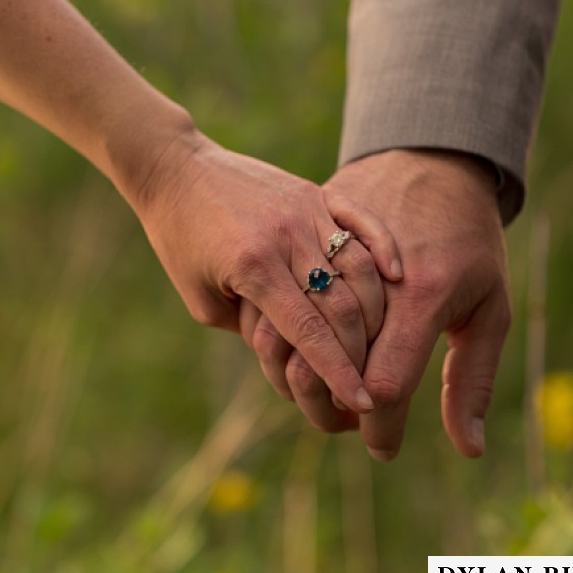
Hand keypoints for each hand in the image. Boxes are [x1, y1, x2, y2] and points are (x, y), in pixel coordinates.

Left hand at [124, 128, 401, 413]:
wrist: (176, 171)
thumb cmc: (180, 241)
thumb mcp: (202, 299)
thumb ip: (250, 326)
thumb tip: (296, 350)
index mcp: (253, 267)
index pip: (309, 330)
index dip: (338, 371)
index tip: (361, 402)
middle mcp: (285, 237)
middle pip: (343, 302)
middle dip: (362, 350)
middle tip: (372, 379)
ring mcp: (303, 210)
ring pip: (359, 265)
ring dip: (376, 309)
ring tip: (380, 342)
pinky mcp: (312, 193)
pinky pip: (359, 222)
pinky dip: (382, 249)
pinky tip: (397, 276)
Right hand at [250, 149, 509, 459]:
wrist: (433, 159)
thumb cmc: (469, 236)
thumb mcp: (490, 306)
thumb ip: (472, 380)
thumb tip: (465, 449)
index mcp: (422, 294)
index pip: (386, 382)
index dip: (378, 425)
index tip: (377, 446)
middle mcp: (366, 274)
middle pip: (329, 363)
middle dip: (329, 406)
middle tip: (342, 422)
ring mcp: (327, 248)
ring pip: (289, 332)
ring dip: (297, 373)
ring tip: (318, 391)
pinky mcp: (299, 234)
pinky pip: (275, 296)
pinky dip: (279, 330)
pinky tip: (295, 347)